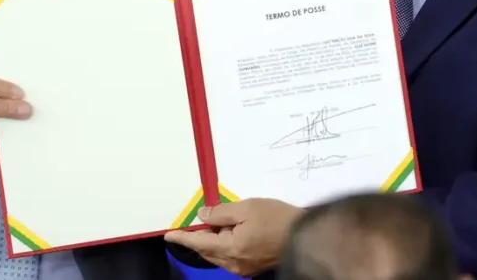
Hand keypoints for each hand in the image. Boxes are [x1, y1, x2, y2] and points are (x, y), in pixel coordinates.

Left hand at [164, 198, 303, 276]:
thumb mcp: (247, 208)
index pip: (199, 243)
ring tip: (219, 223)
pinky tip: (232, 232)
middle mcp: (234, 263)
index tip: (169, 235)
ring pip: (219, 255)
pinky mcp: (253, 267)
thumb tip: (202, 216)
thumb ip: (221, 213)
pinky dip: (225, 245)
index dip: (183, 238)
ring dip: (214, 241)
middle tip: (202, 219)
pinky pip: (230, 257)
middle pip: (208, 251)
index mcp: (230, 249)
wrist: (307, 236)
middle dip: (201, 237)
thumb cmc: (277, 218)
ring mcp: (244, 268)